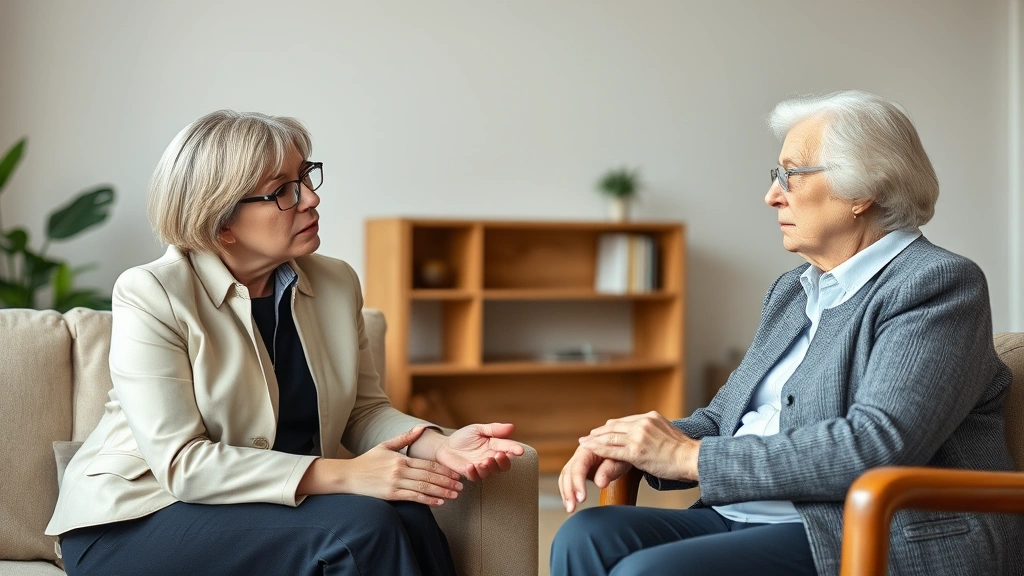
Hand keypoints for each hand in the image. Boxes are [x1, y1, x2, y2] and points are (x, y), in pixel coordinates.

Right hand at [314, 426, 463, 505]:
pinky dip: (427, 500)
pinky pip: (412, 497)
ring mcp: (395, 483)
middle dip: (447, 481)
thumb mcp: (385, 446)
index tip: (456, 474)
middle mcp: (400, 470)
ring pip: (424, 487)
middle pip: (429, 476)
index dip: (444, 470)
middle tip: (461, 487)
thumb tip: (421, 428)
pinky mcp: (390, 494)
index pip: (428, 464)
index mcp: (401, 458)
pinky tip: (439, 502)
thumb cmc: (367, 461)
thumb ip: (404, 438)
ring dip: (441, 491)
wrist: (348, 476)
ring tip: (454, 495)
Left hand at [434, 423, 524, 480]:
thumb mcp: (478, 429)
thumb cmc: (463, 437)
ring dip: (489, 468)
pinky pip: (475, 477)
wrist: (445, 446)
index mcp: (495, 446)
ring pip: (491, 473)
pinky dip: (474, 473)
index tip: (519, 450)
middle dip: (503, 462)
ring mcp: (481, 467)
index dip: (515, 450)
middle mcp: (490, 458)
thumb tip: (512, 427)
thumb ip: (494, 429)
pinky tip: (470, 465)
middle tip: (498, 455)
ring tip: (483, 461)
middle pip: (504, 466)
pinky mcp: (470, 474)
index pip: (508, 449)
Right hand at [558, 445, 631, 512]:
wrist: (622, 450)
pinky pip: (567, 480)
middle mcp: (580, 454)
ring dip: (565, 493)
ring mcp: (577, 461)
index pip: (578, 467)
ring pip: (565, 477)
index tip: (581, 498)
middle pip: (567, 472)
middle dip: (568, 491)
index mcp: (589, 449)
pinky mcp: (577, 469)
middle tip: (572, 508)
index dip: (577, 483)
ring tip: (570, 508)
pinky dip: (567, 491)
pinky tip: (570, 503)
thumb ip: (609, 470)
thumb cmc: (622, 455)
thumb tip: (600, 483)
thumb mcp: (620, 462)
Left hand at [579, 411, 699, 482]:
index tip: (602, 429)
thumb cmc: (683, 452)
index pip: (625, 420)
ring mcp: (638, 436)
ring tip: (585, 443)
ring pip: (610, 437)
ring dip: (595, 440)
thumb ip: (654, 431)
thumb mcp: (668, 432)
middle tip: (588, 436)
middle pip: (615, 426)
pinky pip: (612, 450)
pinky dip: (599, 450)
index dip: (612, 426)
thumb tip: (649, 436)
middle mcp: (643, 423)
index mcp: (650, 417)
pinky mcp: (636, 451)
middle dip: (600, 432)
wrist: (692, 458)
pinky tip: (590, 451)